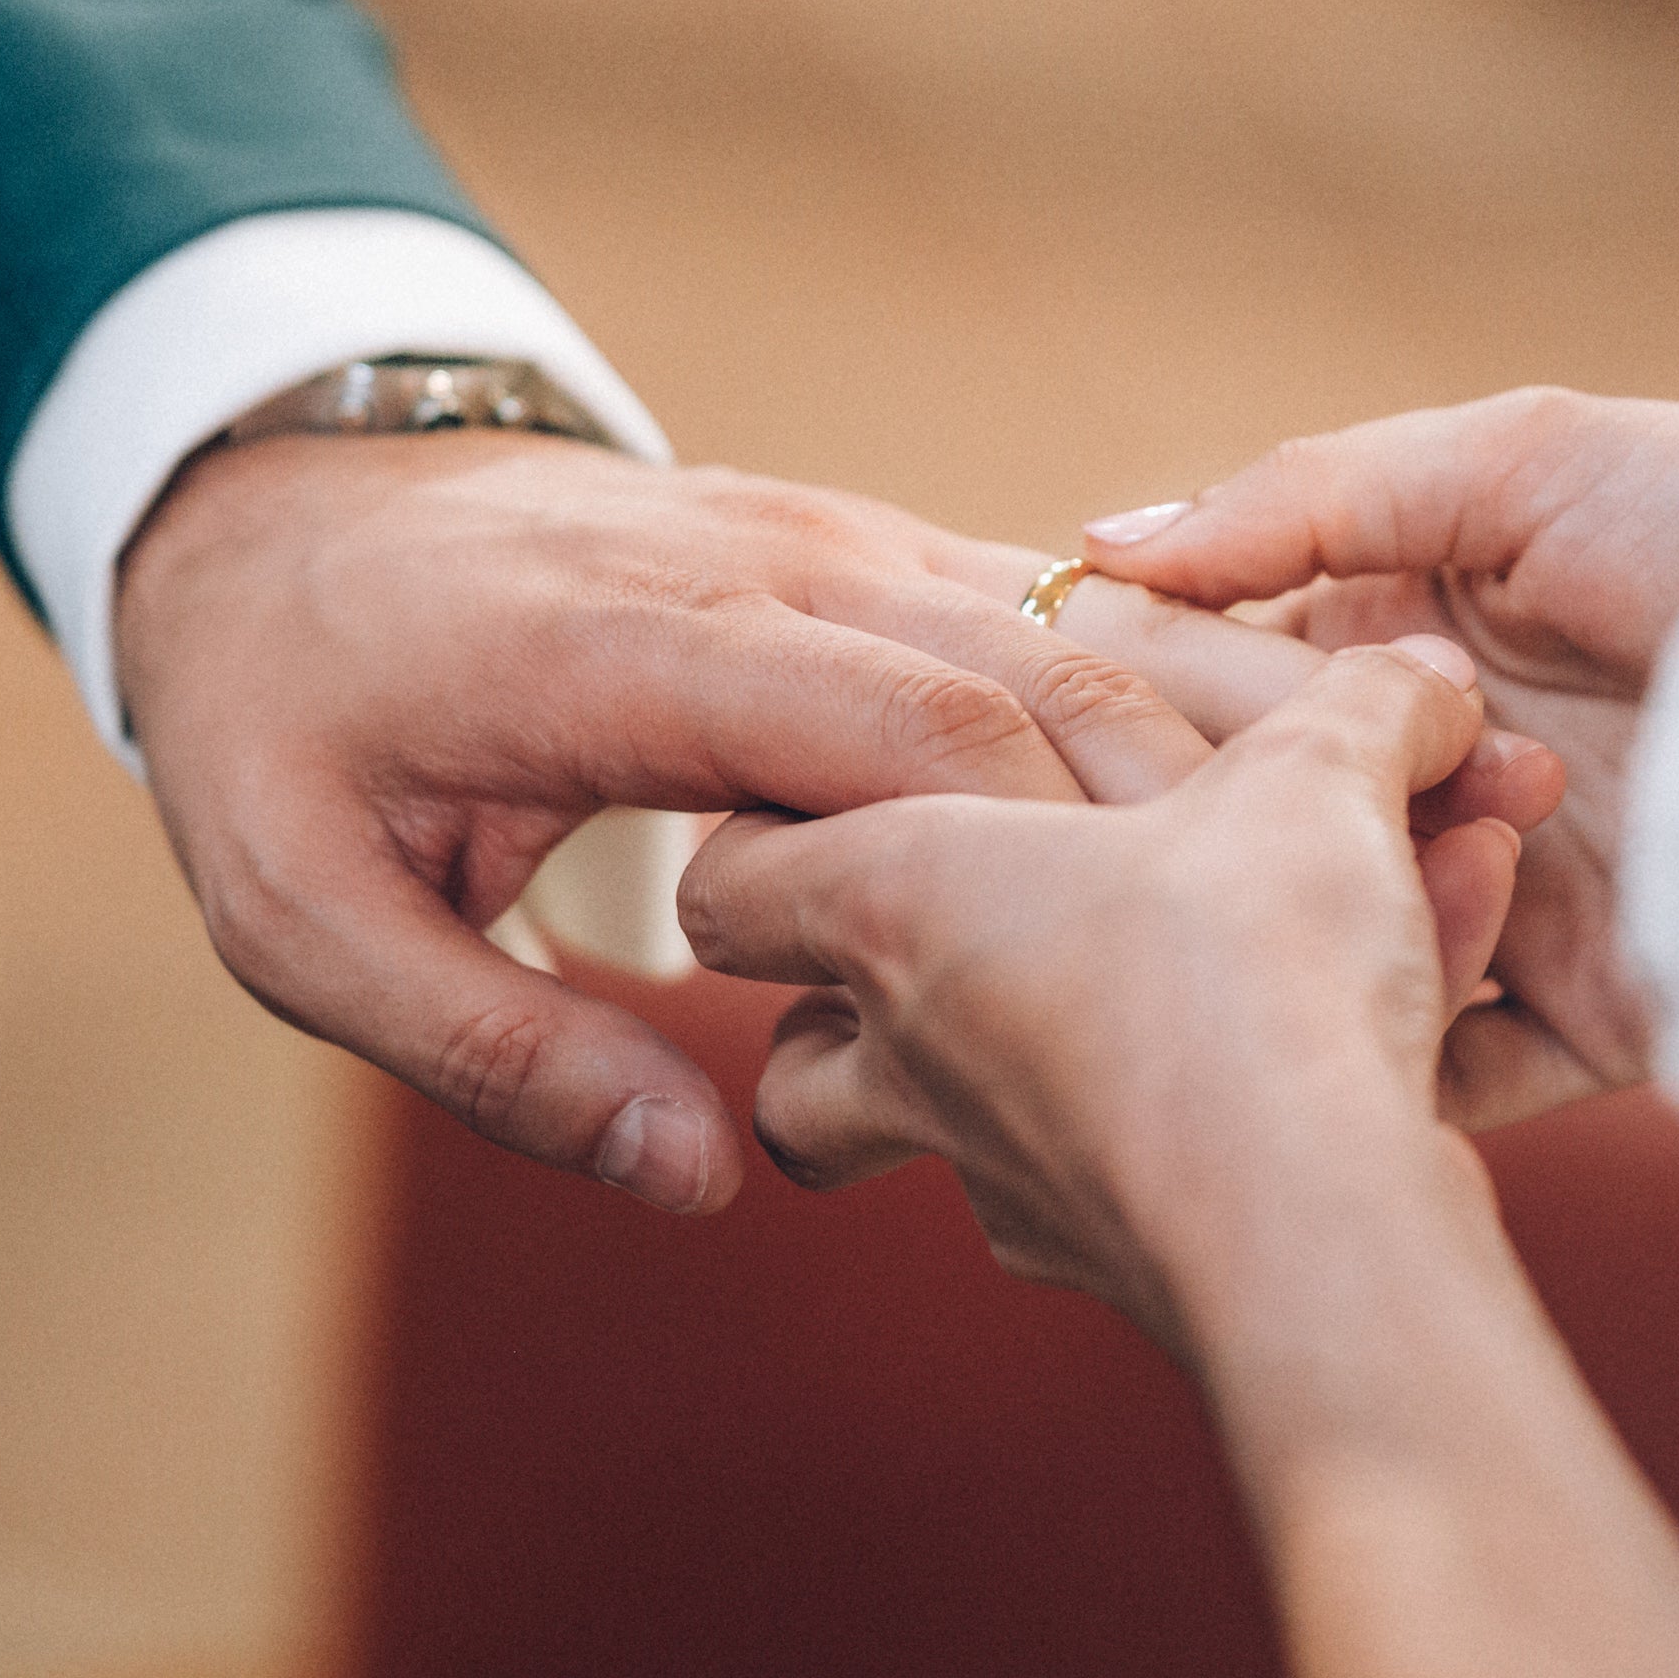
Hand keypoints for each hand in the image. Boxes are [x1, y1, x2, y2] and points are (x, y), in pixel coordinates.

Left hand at [114, 429, 1338, 1215]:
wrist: (280, 494)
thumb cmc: (292, 719)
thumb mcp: (308, 915)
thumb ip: (495, 1051)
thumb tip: (695, 1183)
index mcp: (637, 654)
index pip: (909, 730)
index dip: (1076, 838)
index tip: (1226, 947)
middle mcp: (765, 569)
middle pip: (1036, 662)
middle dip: (1213, 770)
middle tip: (1398, 858)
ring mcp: (820, 536)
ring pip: (1067, 614)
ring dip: (1221, 706)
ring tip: (1392, 790)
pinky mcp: (851, 540)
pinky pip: (1033, 600)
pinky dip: (1155, 672)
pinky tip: (1269, 747)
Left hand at [675, 638, 1548, 1352]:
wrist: (1315, 1233)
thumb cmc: (1255, 977)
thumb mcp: (1317, 782)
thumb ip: (1360, 710)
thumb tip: (1423, 680)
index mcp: (900, 897)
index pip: (728, 877)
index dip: (764, 838)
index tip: (845, 803)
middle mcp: (912, 1046)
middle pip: (784, 1050)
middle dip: (837, 1004)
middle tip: (941, 943)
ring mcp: (991, 1170)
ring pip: (902, 1144)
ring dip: (969, 1087)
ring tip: (1093, 1017)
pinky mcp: (1094, 1254)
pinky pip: (1077, 1190)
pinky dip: (1152, 1129)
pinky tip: (1257, 1087)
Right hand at [1082, 386, 1678, 1125]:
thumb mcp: (1520, 458)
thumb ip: (1306, 498)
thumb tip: (1101, 539)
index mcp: (1414, 637)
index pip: (1224, 681)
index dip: (1122, 697)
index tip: (1014, 714)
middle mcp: (1450, 777)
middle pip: (1265, 833)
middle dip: (1187, 841)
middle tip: (1078, 851)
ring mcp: (1519, 901)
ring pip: (1337, 958)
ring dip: (1296, 944)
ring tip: (1250, 921)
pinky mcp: (1596, 1015)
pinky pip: (1454, 1070)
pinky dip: (1398, 1053)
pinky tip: (1355, 1018)